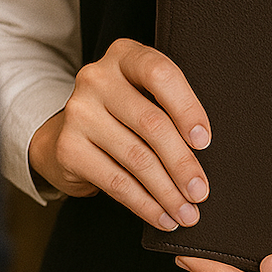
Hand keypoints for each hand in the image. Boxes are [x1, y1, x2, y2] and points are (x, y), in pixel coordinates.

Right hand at [28, 38, 211, 231]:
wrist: (68, 133)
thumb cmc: (124, 112)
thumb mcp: (145, 94)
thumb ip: (169, 106)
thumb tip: (204, 150)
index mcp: (124, 55)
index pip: (160, 75)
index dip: (187, 108)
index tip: (204, 141)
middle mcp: (97, 78)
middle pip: (151, 123)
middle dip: (182, 164)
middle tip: (201, 191)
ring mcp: (78, 112)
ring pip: (136, 158)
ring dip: (167, 192)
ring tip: (187, 212)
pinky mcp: (68, 148)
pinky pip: (116, 182)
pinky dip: (144, 204)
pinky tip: (162, 216)